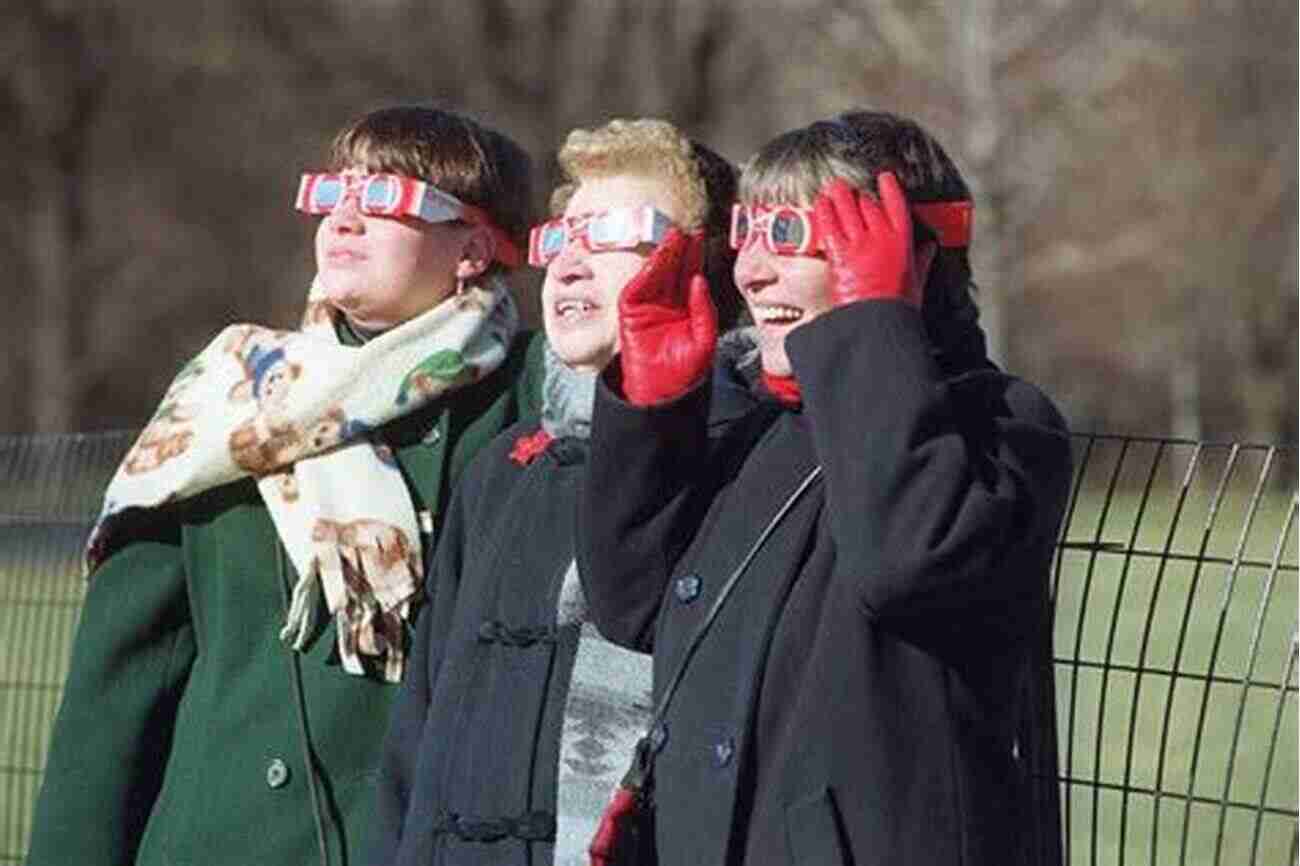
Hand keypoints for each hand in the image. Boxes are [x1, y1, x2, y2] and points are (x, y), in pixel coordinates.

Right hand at [618, 229, 717, 405]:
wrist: (660, 394)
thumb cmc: (684, 373)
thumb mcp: (704, 339)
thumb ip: (703, 309)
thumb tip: (699, 279)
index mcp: (684, 308)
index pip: (689, 275)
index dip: (694, 256)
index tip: (700, 235)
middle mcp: (665, 303)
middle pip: (672, 270)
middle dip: (679, 249)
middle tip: (687, 228)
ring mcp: (646, 306)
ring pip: (655, 274)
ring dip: (663, 255)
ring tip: (674, 236)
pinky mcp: (630, 312)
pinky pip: (637, 288)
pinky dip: (646, 273)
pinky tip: (657, 259)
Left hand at [813, 172, 922, 308]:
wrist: (875, 321)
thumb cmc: (897, 306)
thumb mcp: (917, 281)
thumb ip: (922, 261)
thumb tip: (930, 248)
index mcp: (902, 241)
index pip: (896, 204)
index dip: (890, 187)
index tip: (885, 177)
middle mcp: (880, 236)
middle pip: (868, 204)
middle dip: (858, 196)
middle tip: (850, 189)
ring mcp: (858, 243)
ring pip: (847, 208)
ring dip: (839, 196)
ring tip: (833, 188)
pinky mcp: (838, 253)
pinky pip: (829, 224)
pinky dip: (824, 211)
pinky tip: (821, 203)